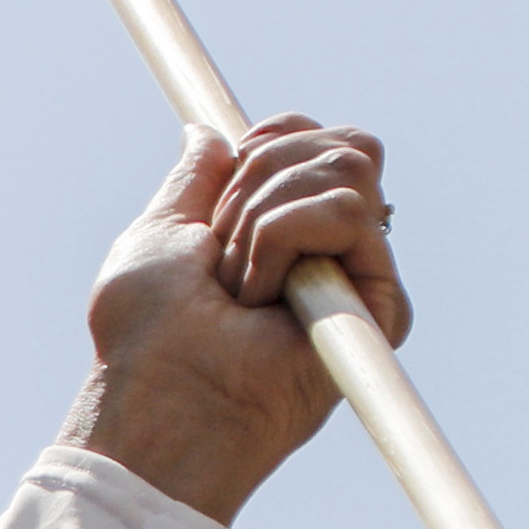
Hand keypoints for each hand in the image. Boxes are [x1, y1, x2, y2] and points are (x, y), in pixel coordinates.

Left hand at [60, 115, 406, 523]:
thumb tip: (209, 131)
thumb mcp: (160, 232)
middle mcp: (334, 252)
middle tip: (220, 245)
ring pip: (348, 171)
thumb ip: (194, 180)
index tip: (233, 161)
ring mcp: (359, 277)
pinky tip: (260, 299)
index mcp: (287, 232)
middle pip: (347, 147)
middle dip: (262, 174)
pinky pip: (347, 214)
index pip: (323, 144)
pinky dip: (282, 239)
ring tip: (236, 285)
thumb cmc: (146, 333)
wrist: (161, 397)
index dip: (279, 136)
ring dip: (262, 217)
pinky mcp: (381, 306)